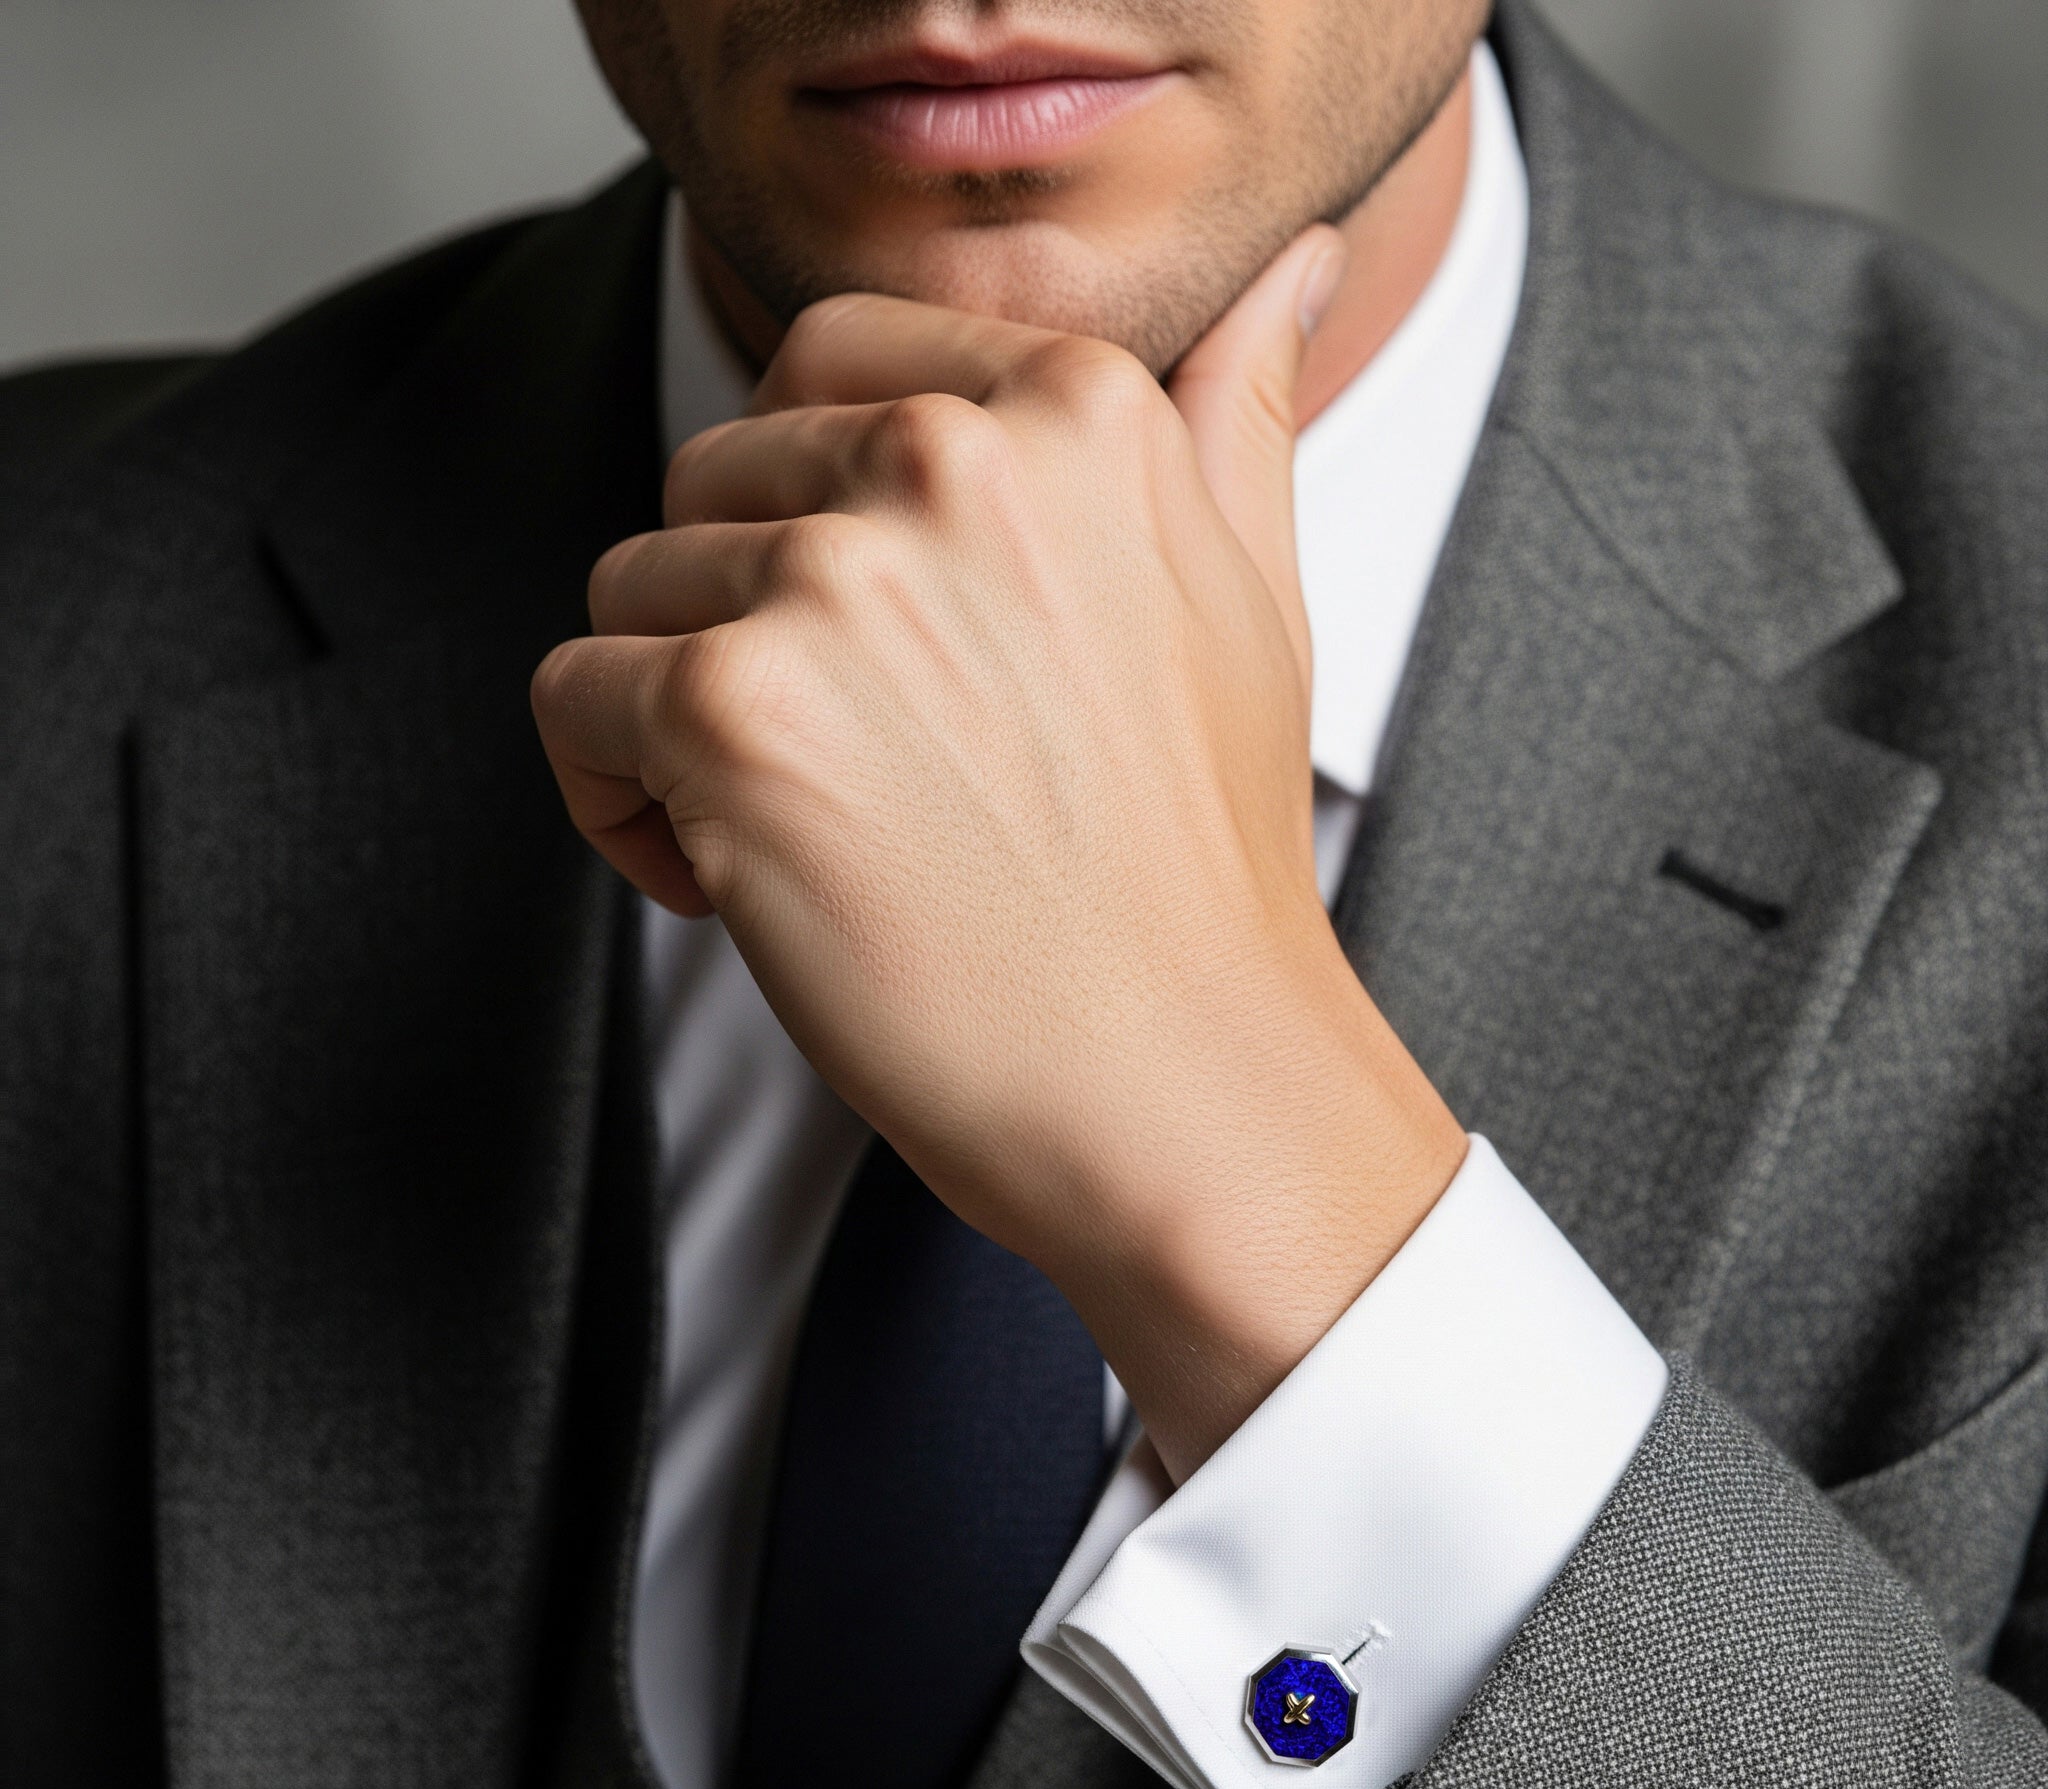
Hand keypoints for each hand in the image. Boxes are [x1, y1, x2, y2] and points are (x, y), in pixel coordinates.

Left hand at [532, 230, 1464, 1480]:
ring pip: (635, 588)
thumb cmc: (1205, 865)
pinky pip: (574, 698)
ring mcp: (838, 579)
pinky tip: (725, 883)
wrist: (1182, 1080)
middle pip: (718, 477)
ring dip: (680, 714)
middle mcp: (951, 457)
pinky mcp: (733, 711)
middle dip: (748, 618)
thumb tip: (1294, 269)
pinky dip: (614, 798)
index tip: (873, 638)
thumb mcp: (1254, 601)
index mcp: (1075, 406)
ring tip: (799, 831)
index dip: (813, 507)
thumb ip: (1234, 415)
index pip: (830, 365)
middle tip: (853, 764)